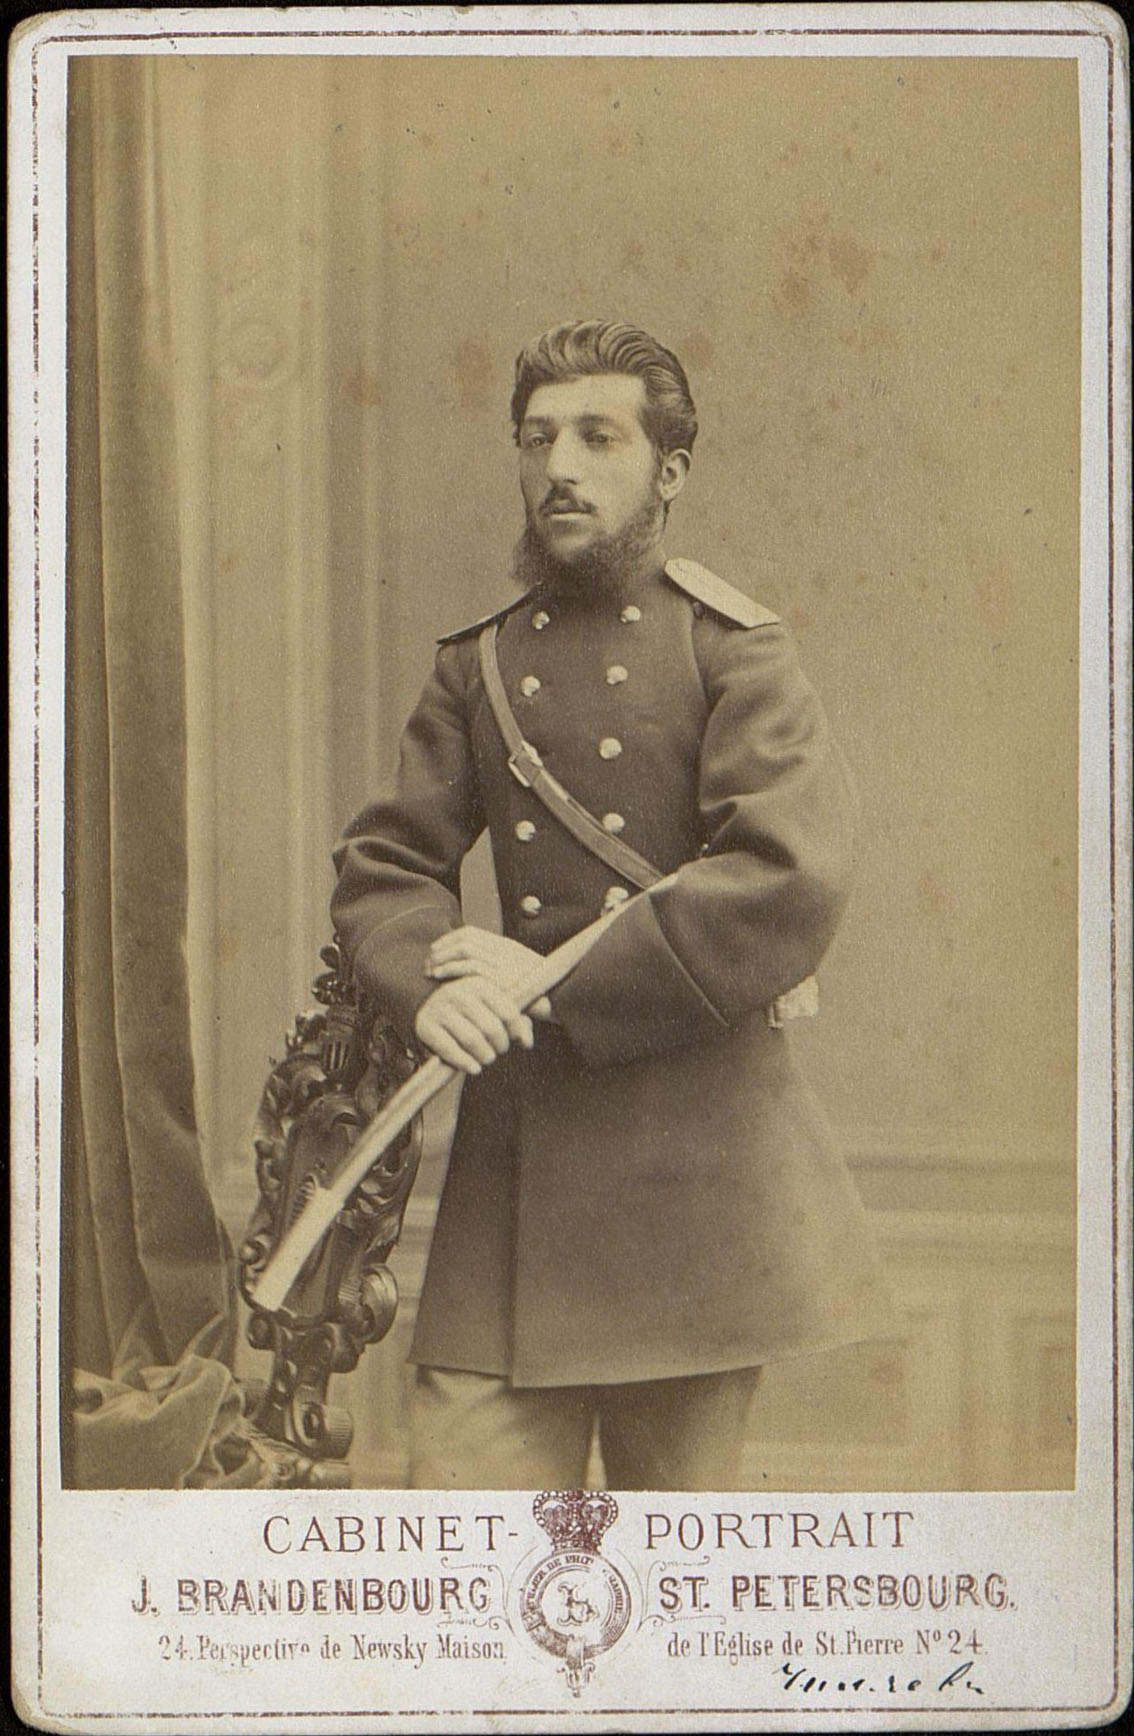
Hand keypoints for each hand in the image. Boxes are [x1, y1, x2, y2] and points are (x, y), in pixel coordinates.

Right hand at [414, 976, 535, 1075]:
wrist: (430, 1011)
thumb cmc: (472, 1013)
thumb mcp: (494, 1008)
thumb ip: (518, 1020)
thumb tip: (527, 1042)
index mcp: (479, 984)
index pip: (508, 1012)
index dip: (518, 1032)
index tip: (520, 1042)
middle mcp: (458, 992)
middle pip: (491, 1028)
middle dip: (500, 1046)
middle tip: (498, 1051)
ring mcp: (439, 1008)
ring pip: (472, 1040)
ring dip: (485, 1056)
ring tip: (487, 1058)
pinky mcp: (425, 1026)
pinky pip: (450, 1050)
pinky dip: (465, 1063)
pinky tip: (474, 1068)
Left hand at [427, 926, 551, 1021]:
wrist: (556, 999)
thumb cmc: (536, 993)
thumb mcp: (518, 973)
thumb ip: (498, 968)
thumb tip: (472, 969)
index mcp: (505, 946)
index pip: (471, 933)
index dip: (449, 940)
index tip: (436, 950)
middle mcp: (503, 950)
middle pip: (464, 939)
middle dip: (442, 948)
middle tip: (428, 961)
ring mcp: (502, 962)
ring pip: (464, 950)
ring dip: (442, 958)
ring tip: (430, 969)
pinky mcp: (499, 977)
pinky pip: (468, 966)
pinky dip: (449, 969)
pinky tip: (438, 976)